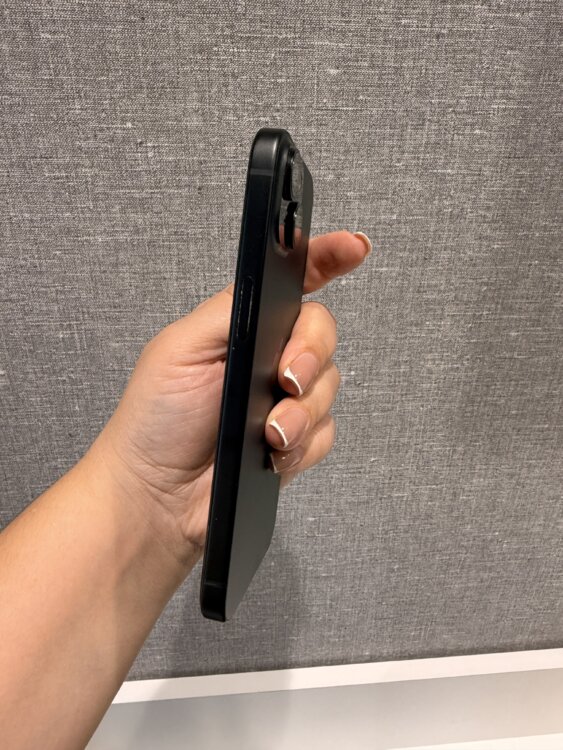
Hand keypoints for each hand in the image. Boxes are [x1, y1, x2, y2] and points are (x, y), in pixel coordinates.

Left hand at [89, 230, 371, 565]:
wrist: (159, 496)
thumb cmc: (156, 420)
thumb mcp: (181, 347)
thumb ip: (230, 309)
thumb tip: (279, 285)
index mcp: (243, 325)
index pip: (295, 281)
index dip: (328, 258)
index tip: (354, 248)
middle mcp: (268, 358)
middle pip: (322, 333)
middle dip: (310, 354)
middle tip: (285, 378)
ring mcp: (284, 401)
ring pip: (330, 386)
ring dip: (302, 410)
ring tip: (267, 431)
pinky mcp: (296, 442)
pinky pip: (326, 433)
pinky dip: (302, 443)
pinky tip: (273, 453)